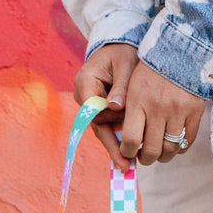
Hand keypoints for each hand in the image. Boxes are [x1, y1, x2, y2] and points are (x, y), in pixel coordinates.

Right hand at [73, 44, 138, 170]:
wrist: (119, 47)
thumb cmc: (123, 52)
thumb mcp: (125, 63)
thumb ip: (122, 85)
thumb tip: (115, 106)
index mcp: (85, 82)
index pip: (92, 108)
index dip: (106, 124)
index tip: (119, 138)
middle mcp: (83, 97)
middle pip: (97, 125)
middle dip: (112, 143)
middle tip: (127, 163)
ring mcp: (90, 106)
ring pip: (102, 130)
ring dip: (116, 145)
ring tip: (129, 164)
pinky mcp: (98, 112)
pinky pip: (107, 129)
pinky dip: (117, 141)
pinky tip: (126, 160)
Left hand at [120, 61, 207, 166]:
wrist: (181, 49)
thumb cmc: (151, 70)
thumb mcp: (131, 86)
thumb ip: (127, 113)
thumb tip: (125, 143)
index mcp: (138, 102)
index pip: (131, 140)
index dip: (128, 152)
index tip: (128, 152)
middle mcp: (158, 109)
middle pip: (151, 150)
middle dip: (145, 159)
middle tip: (144, 157)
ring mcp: (179, 111)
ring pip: (170, 149)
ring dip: (163, 157)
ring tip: (159, 153)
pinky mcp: (195, 111)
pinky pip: (187, 141)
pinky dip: (179, 149)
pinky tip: (174, 145)